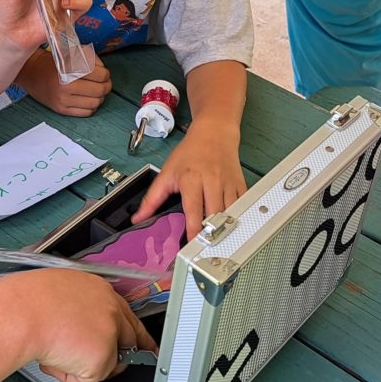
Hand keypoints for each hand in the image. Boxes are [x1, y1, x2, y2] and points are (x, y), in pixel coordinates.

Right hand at [0, 270, 156, 381]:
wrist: (21, 314)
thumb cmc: (27, 303)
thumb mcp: (57, 294)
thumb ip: (77, 309)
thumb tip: (76, 329)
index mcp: (98, 290)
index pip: (124, 312)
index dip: (133, 331)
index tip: (143, 342)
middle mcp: (109, 308)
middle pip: (129, 338)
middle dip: (121, 356)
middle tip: (110, 364)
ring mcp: (109, 331)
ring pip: (104, 362)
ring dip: (80, 364)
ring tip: (54, 351)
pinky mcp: (102, 355)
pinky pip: (88, 378)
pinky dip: (69, 375)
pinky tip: (53, 359)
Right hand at [17, 49, 111, 116]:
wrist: (32, 72)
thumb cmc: (53, 62)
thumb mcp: (72, 54)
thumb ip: (90, 59)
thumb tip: (105, 72)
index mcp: (69, 70)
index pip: (100, 75)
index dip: (106, 74)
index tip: (104, 73)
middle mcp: (66, 86)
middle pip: (100, 90)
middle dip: (106, 86)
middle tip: (104, 82)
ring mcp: (63, 100)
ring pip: (95, 103)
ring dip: (100, 97)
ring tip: (96, 90)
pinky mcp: (61, 110)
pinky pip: (86, 113)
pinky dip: (91, 106)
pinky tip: (87, 99)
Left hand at [133, 122, 245, 238]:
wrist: (214, 133)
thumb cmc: (190, 152)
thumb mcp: (167, 173)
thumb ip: (152, 198)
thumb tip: (139, 218)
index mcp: (192, 179)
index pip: (194, 210)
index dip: (194, 230)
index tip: (191, 246)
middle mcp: (212, 182)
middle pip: (215, 215)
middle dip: (210, 233)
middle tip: (204, 249)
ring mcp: (228, 184)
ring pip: (230, 213)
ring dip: (224, 228)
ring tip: (217, 240)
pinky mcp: (240, 185)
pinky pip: (242, 206)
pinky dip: (236, 218)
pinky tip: (230, 226)